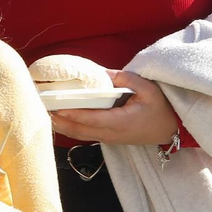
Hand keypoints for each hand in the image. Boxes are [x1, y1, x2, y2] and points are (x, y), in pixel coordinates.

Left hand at [49, 69, 178, 146]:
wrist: (170, 129)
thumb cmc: (161, 108)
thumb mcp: (148, 89)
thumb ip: (125, 79)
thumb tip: (102, 73)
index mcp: (121, 122)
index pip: (91, 119)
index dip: (72, 113)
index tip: (56, 106)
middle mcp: (111, 134)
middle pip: (79, 130)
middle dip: (59, 119)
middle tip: (40, 107)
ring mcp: (108, 138)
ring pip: (79, 135)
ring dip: (61, 124)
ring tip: (43, 111)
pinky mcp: (107, 138)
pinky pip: (84, 134)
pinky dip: (69, 127)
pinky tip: (58, 117)